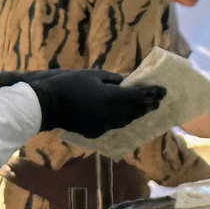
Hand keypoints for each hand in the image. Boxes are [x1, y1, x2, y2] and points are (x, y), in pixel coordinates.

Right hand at [1, 69, 164, 135]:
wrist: (46, 104)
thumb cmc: (69, 84)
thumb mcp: (94, 76)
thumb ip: (115, 80)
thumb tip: (129, 82)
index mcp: (114, 100)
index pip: (140, 97)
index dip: (153, 94)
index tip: (163, 90)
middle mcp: (113, 116)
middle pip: (136, 112)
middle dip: (148, 105)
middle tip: (159, 100)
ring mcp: (105, 127)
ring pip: (127, 121)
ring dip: (137, 114)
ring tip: (147, 107)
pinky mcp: (96, 133)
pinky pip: (115, 125)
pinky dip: (122, 119)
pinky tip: (126, 115)